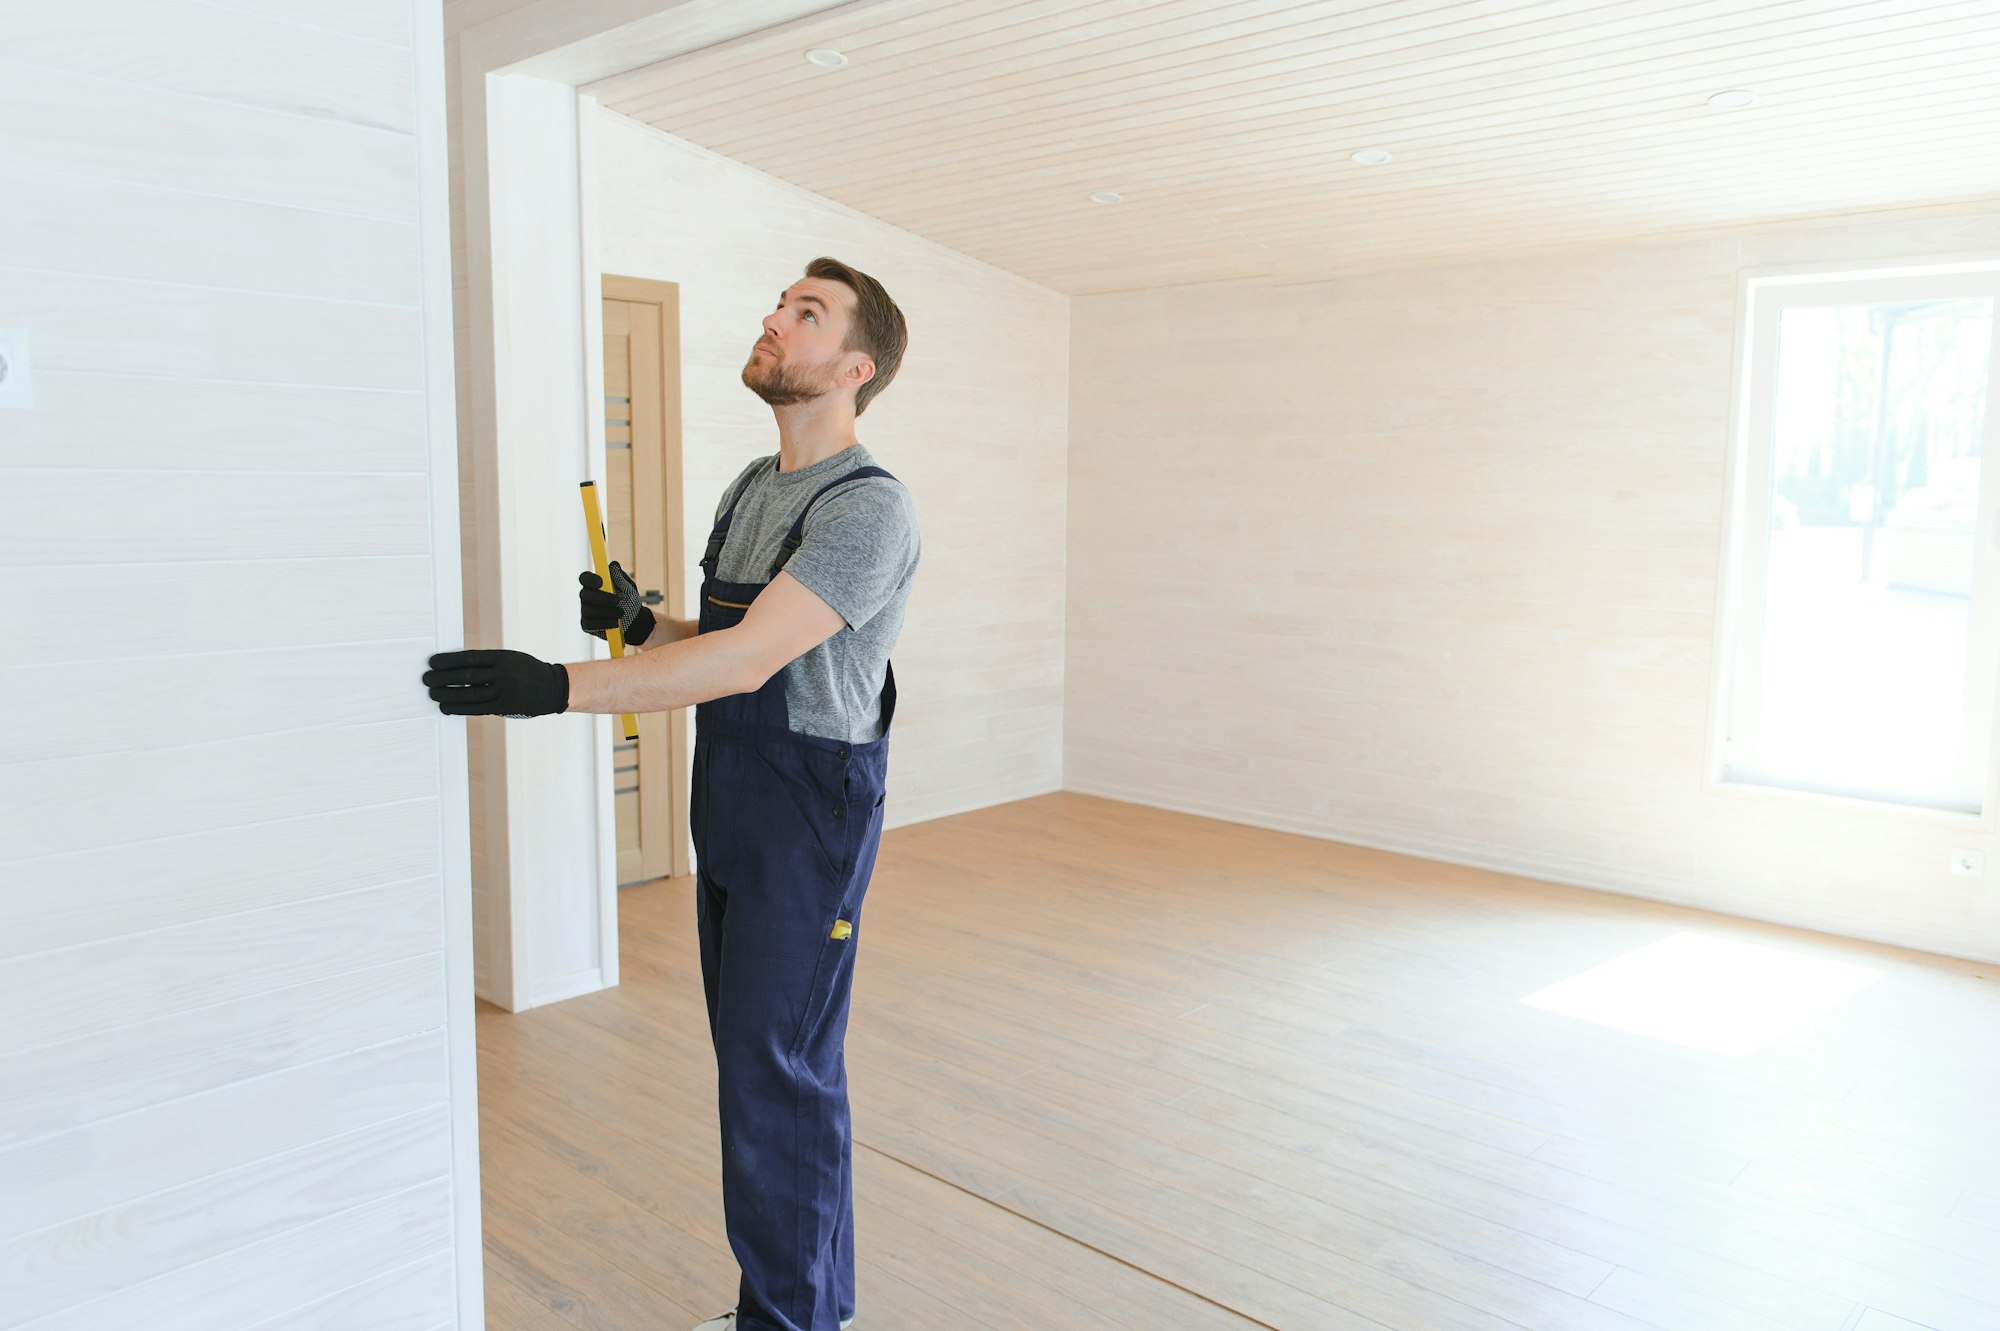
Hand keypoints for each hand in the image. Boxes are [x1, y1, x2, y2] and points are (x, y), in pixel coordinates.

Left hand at [424, 649, 568, 716]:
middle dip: (442, 678)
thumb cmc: (524, 670)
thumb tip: (453, 667)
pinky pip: (476, 709)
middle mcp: (504, 674)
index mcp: (503, 658)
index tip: (432, 662)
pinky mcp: (504, 707)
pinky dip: (458, 708)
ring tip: (432, 694)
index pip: (469, 658)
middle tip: (426, 679)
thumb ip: (486, 662)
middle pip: (466, 677)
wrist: (551, 688)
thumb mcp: (509, 658)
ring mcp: (504, 692)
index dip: (448, 661)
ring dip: (447, 695)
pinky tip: (446, 707)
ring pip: (469, 695)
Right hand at [579, 561, 654, 644]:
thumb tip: (613, 564)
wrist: (634, 621)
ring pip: (588, 610)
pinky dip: (604, 623)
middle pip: (585, 595)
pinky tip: (615, 622)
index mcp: (595, 584)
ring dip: (607, 612)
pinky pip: (590, 624)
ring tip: (621, 613)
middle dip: (602, 598)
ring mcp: (585, 611)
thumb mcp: (628, 588)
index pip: (584, 578)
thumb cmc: (629, 601)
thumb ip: (620, 577)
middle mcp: (587, 597)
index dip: (590, 579)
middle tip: (617, 601)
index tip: (601, 582)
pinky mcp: (586, 625)